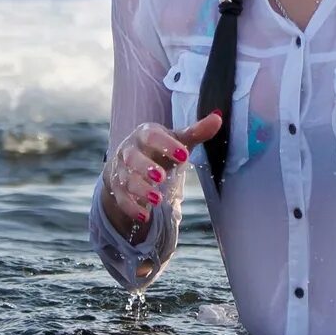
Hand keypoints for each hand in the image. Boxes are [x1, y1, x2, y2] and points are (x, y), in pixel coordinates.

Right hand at [105, 112, 221, 236]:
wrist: (128, 161)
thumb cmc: (158, 148)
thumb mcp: (176, 140)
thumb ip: (196, 131)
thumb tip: (218, 118)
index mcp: (144, 134)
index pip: (153, 136)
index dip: (167, 145)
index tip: (184, 155)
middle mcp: (129, 151)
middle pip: (133, 158)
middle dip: (146, 167)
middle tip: (162, 177)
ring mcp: (120, 170)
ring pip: (127, 180)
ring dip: (141, 190)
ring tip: (158, 200)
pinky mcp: (117, 188)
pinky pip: (121, 199)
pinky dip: (131, 208)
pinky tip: (144, 216)